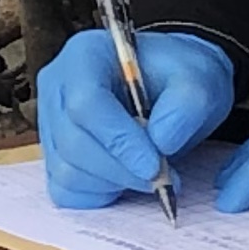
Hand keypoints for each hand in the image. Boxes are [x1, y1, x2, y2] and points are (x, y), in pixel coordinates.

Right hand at [39, 26, 232, 210]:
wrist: (170, 90)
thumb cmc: (177, 78)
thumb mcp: (197, 79)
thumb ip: (186, 105)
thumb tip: (161, 141)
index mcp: (85, 55)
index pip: (86, 102)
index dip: (118, 139)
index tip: (154, 166)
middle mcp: (58, 87)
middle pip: (73, 141)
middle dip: (121, 169)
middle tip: (163, 179)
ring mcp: (51, 123)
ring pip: (67, 170)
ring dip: (113, 183)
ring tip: (150, 176)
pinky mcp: (55, 155)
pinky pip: (64, 188)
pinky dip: (98, 194)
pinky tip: (126, 181)